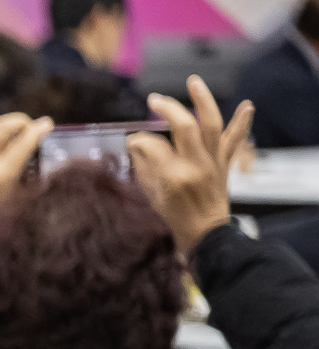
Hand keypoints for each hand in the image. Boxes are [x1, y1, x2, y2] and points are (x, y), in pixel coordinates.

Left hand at [0, 112, 53, 249]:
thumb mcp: (11, 206)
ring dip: (4, 125)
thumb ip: (24, 180)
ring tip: (16, 129)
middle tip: (30, 123)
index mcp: (1, 176)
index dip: (39, 129)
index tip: (47, 123)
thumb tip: (36, 162)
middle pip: (4, 127)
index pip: (24, 141)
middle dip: (20, 120)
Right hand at [131, 75, 254, 254]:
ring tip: (193, 82)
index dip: (139, 141)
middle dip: (168, 109)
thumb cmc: (175, 219)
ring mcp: (213, 162)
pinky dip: (242, 122)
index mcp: (173, 176)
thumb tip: (137, 144)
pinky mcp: (225, 164)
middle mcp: (196, 165)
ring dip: (203, 101)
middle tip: (155, 101)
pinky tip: (247, 105)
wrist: (206, 234)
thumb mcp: (152, 196)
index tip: (132, 142)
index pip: (153, 146)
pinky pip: (234, 140)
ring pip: (211, 124)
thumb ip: (145, 168)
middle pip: (184, 127)